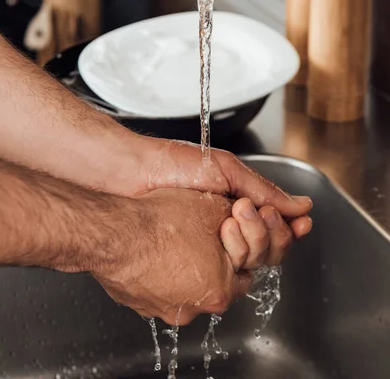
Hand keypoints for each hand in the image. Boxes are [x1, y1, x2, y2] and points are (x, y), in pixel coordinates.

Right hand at [93, 188, 252, 324]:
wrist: (115, 234)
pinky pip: (154, 288)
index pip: (245, 275)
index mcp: (219, 291)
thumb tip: (239, 218)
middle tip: (202, 235)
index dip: (240, 248)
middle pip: (213, 285)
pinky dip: (155, 273)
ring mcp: (161, 309)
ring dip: (182, 268)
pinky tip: (149, 250)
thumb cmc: (161, 223)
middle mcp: (192, 309)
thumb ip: (235, 220)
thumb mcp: (212, 208)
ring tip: (171, 240)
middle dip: (212, 260)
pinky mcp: (136, 304)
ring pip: (182, 288)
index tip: (228, 231)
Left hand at [125, 138, 312, 268]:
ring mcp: (208, 242)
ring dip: (252, 243)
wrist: (131, 175)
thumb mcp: (226, 170)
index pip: (276, 226)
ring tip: (234, 219)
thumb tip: (302, 205)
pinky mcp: (190, 257)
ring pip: (247, 261)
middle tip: (259, 214)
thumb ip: (263, 190)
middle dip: (273, 233)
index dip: (291, 228)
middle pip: (267, 248)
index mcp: (238, 204)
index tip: (302, 224)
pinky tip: (226, 245)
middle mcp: (226, 226)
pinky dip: (229, 260)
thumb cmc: (173, 164)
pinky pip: (219, 270)